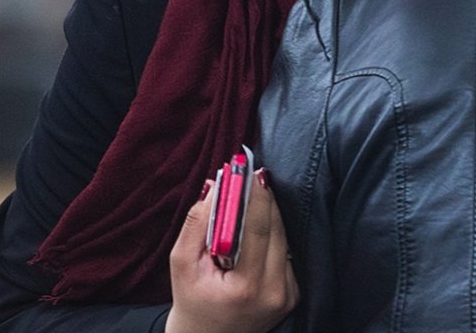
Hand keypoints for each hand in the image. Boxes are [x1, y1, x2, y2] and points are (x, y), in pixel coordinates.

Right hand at [166, 170, 297, 332]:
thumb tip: (215, 187)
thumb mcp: (181, 265)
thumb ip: (197, 225)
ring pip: (285, 238)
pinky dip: (273, 235)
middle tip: (251, 173)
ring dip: (270, 213)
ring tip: (253, 192)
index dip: (255, 197)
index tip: (248, 171)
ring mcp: (289, 294)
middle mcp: (275, 291)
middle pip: (277, 230)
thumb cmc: (191, 304)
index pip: (259, 229)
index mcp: (247, 287)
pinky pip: (286, 252)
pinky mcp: (294, 293)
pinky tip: (259, 223)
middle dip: (263, 198)